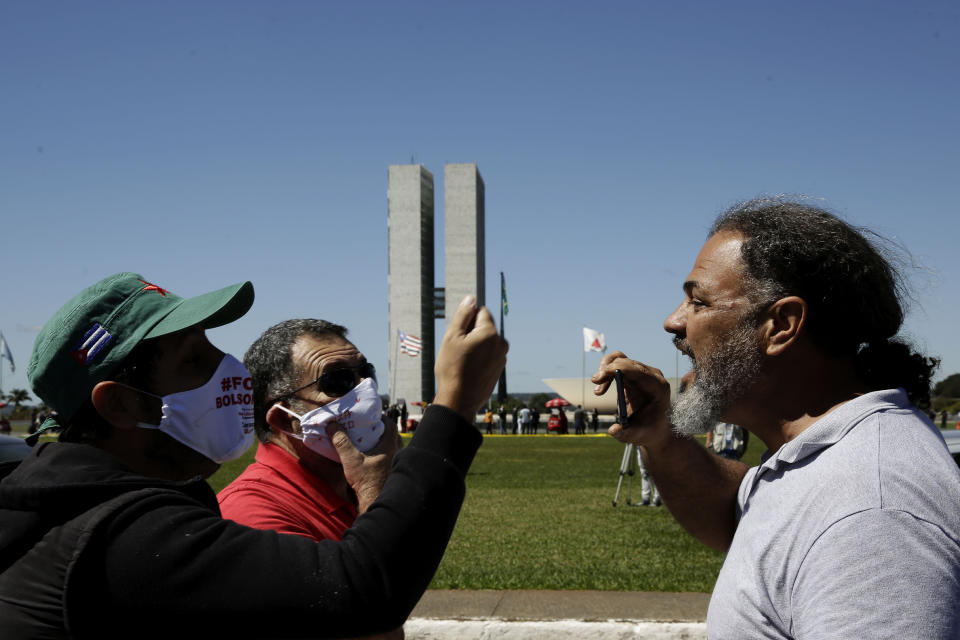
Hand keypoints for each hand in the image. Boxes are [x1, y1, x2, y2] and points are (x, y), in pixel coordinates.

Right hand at [326, 420, 402, 512]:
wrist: (374, 503)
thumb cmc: (366, 483)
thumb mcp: (351, 461)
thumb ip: (342, 442)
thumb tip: (332, 425)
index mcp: (390, 447)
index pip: (391, 425)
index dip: (382, 418)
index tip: (372, 416)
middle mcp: (397, 454)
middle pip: (392, 436)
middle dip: (381, 430)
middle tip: (369, 428)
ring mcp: (396, 464)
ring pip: (392, 447)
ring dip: (382, 443)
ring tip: (368, 441)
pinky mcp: (392, 473)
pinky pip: (390, 458)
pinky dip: (382, 454)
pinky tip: (371, 458)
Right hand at [434, 295, 508, 421]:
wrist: (460, 400)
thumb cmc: (453, 369)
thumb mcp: (452, 337)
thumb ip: (463, 315)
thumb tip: (471, 299)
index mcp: (490, 332)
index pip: (480, 311)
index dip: (467, 319)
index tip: (458, 333)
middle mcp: (501, 343)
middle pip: (484, 326)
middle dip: (472, 332)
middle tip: (458, 348)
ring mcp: (502, 357)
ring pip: (486, 341)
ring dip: (476, 345)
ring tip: (463, 360)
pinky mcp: (499, 368)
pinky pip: (489, 354)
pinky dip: (480, 357)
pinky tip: (469, 368)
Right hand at [591, 350, 674, 450]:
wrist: (655, 428)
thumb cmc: (648, 430)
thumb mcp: (637, 435)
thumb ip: (625, 433)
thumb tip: (613, 430)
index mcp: (657, 387)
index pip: (635, 369)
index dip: (615, 369)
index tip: (598, 379)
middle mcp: (652, 376)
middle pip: (626, 362)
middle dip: (607, 371)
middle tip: (596, 385)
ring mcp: (644, 372)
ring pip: (620, 360)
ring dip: (605, 372)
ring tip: (599, 392)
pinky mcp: (636, 372)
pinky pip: (618, 363)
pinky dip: (607, 372)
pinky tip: (602, 388)